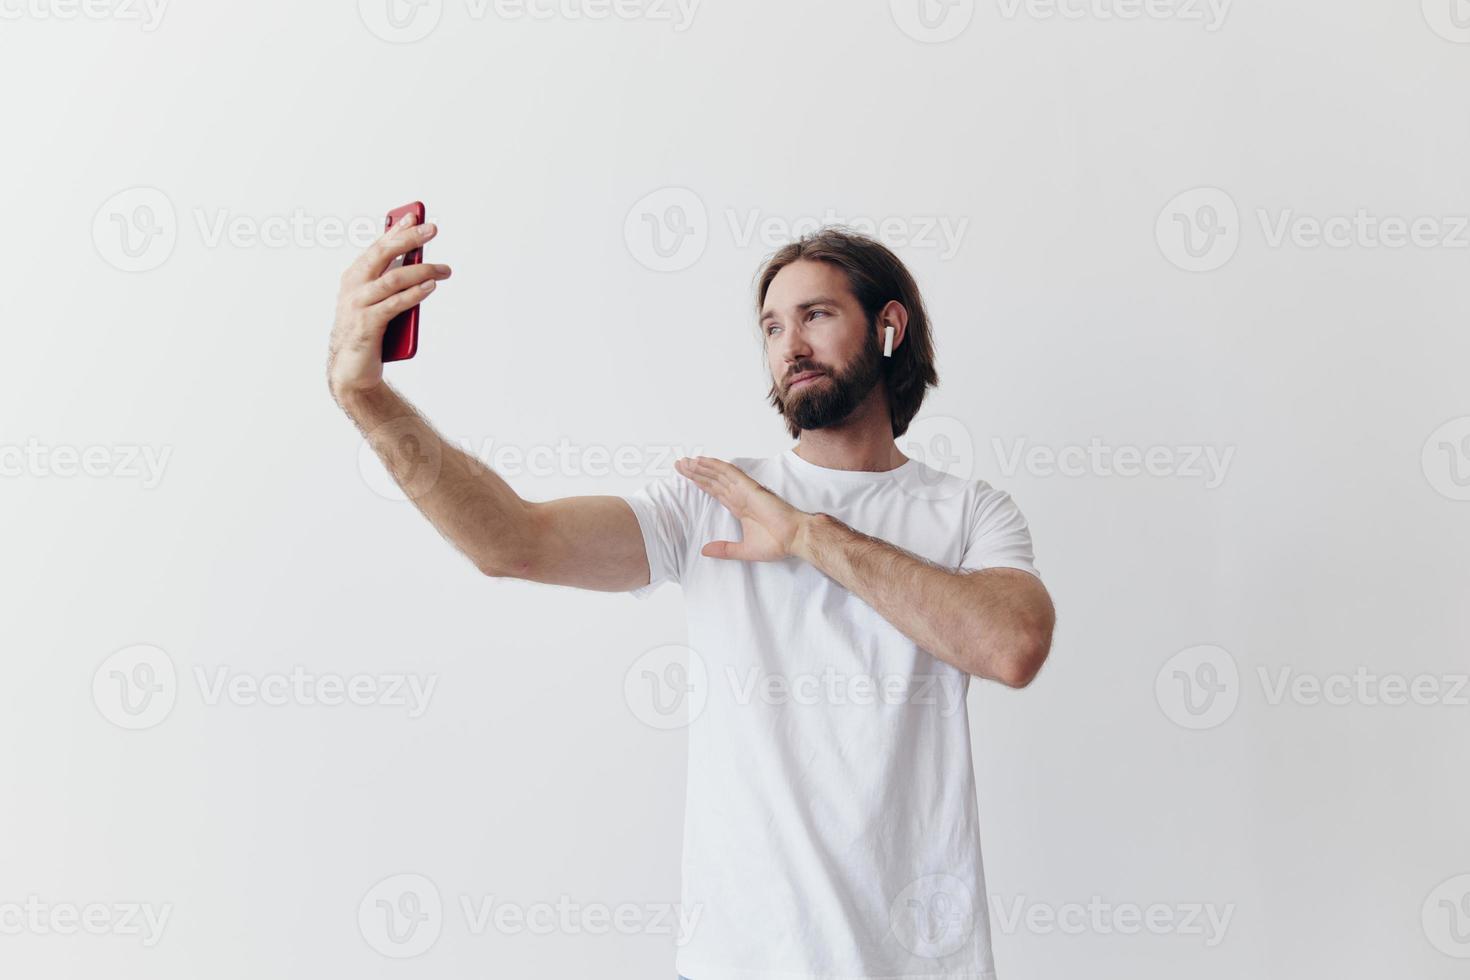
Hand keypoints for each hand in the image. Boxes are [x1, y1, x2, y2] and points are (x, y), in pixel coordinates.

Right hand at [327, 211, 451, 403]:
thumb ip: (391, 283)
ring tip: (444, 269)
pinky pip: (395, 304)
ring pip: (393, 279)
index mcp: (354, 277)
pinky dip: (414, 293)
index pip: (377, 247)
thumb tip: (419, 265)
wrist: (351, 370)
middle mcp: (353, 286)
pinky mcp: (368, 325)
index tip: (414, 217)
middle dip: (408, 239)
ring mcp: (358, 305)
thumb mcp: (378, 302)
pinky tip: (430, 286)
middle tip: (432, 229)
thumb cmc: (367, 332)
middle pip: (383, 255)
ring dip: (422, 270)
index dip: (396, 230)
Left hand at [674, 456, 812, 561]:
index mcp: (740, 507)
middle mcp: (740, 496)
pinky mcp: (750, 488)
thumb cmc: (777, 543)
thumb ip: (724, 549)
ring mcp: (745, 490)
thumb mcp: (743, 550)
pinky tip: (702, 461)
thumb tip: (704, 550)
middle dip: (696, 472)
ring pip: (718, 474)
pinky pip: (730, 473)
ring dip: (701, 467)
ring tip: (685, 461)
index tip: (687, 477)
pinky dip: (715, 466)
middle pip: (713, 480)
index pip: (716, 492)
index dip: (701, 483)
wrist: (794, 538)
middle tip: (679, 465)